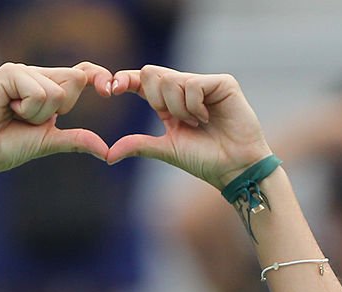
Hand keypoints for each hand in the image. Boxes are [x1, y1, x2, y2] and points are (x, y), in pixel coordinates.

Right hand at [0, 61, 112, 177]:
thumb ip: (77, 140)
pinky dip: (27, 109)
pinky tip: (7, 109)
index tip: (109, 89)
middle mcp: (37, 74)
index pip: (81, 73)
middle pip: (74, 80)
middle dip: (60, 109)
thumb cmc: (9, 147)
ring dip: (38, 115)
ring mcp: (23, 70)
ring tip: (15, 116)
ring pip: (56, 91)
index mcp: (48, 87)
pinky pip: (38, 92)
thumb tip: (107, 152)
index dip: (97, 76)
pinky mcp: (10, 72)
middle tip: (30, 120)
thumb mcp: (49, 142)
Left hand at [106, 67, 272, 188]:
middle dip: (155, 99)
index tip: (111, 89)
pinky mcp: (221, 83)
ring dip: (178, 109)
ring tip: (197, 123)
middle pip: (152, 73)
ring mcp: (203, 83)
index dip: (125, 80)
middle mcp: (185, 89)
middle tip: (172, 119)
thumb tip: (108, 155)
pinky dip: (194, 106)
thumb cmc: (203, 160)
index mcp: (169, 104)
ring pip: (171, 80)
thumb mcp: (166, 150)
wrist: (233, 167)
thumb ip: (138, 146)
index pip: (142, 82)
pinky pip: (193, 85)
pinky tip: (207, 117)